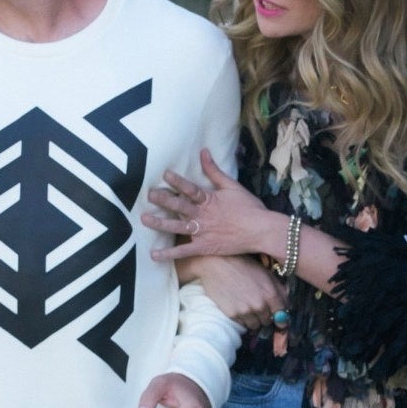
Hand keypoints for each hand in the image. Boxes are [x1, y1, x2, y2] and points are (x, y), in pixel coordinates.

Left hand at [145, 150, 280, 263]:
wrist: (262, 231)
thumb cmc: (250, 208)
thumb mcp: (232, 186)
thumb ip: (214, 171)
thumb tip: (203, 152)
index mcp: (209, 199)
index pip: (190, 189)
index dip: (177, 181)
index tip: (164, 174)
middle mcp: (203, 215)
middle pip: (180, 206)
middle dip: (163, 200)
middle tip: (149, 195)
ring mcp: (203, 232)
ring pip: (177, 227)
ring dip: (160, 223)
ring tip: (144, 220)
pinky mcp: (205, 247)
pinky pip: (184, 251)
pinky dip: (169, 254)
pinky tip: (154, 255)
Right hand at [177, 253, 288, 329]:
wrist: (217, 263)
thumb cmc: (243, 265)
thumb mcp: (266, 273)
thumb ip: (280, 290)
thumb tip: (287, 306)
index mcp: (271, 294)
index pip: (282, 316)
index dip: (281, 318)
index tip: (279, 319)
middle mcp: (260, 305)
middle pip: (268, 322)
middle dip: (265, 316)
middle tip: (258, 307)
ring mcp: (246, 311)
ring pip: (255, 326)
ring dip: (254, 319)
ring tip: (247, 307)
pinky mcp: (232, 315)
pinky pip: (242, 324)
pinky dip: (242, 319)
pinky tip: (238, 306)